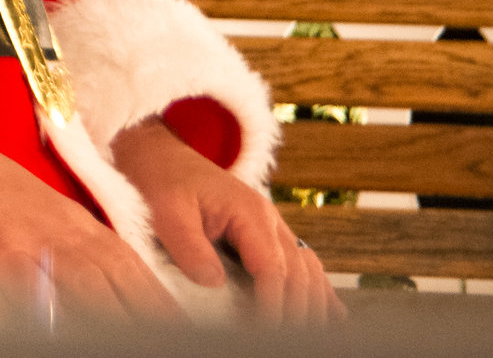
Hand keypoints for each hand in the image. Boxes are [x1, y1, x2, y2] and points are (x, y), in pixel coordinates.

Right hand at [0, 70, 180, 316]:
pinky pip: (38, 294)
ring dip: (118, 315)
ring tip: (141, 337)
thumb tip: (93, 276)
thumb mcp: (31, 204)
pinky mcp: (0, 255)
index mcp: (71, 221)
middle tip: (173, 336)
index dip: (157, 299)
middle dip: (151, 313)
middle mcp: (62, 232)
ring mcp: (34, 244)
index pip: (129, 265)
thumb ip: (63, 238)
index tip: (176, 324)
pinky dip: (59, 314)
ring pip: (93, 287)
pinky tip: (67, 328)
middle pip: (121, 279)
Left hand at [111, 118, 344, 321]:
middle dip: (297, 311)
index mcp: (248, 211)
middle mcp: (268, 218)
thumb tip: (214, 282)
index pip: (272, 269)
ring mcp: (270, 224)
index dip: (273, 306)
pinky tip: (334, 313)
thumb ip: (188, 246)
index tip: (267, 333)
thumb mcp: (165, 211)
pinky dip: (317, 288)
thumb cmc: (159, 180)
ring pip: (306, 269)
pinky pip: (299, 262)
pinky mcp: (263, 232)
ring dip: (313, 303)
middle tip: (287, 340)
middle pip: (297, 274)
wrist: (157, 153)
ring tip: (312, 334)